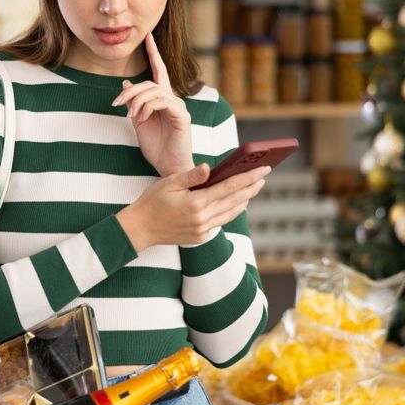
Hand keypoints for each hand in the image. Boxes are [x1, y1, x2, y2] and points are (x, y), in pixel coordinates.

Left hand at [112, 33, 192, 175]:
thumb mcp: (138, 121)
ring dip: (136, 101)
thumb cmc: (156, 147)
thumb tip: (126, 83)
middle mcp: (172, 99)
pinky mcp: (181, 115)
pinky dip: (147, 108)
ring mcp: (178, 106)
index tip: (148, 36)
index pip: (159, 70)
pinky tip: (141, 119)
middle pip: (148, 83)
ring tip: (131, 117)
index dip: (154, 52)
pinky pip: (161, 101)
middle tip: (116, 103)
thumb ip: (133, 103)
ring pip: (153, 91)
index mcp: (162, 99)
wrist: (168, 167)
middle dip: (129, 91)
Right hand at [117, 164, 269, 249]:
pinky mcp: (200, 236)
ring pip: (231, 213)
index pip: (229, 187)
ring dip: (245, 200)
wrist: (140, 229)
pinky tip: (237, 204)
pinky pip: (221, 222)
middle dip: (252, 187)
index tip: (262, 169)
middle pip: (235, 200)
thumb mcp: (169, 183)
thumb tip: (210, 167)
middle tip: (264, 176)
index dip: (248, 177)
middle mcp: (203, 218)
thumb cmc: (152, 202)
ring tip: (255, 188)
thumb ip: (192, 176)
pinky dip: (232, 211)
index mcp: (196, 203)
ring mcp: (202, 229)